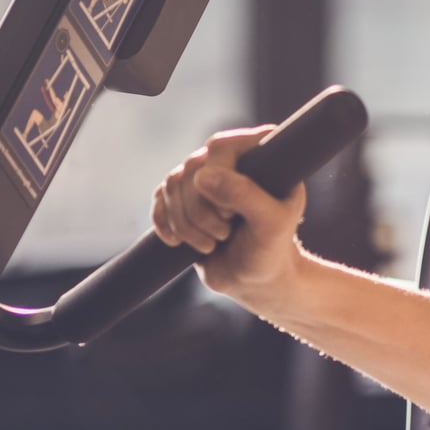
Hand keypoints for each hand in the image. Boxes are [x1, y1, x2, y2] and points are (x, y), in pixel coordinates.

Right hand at [150, 127, 306, 304]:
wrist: (254, 281)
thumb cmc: (271, 251)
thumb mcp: (271, 225)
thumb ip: (245, 195)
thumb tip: (201, 176)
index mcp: (260, 156)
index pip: (221, 148)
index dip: (219, 180)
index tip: (233, 214)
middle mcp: (230, 160)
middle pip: (192, 168)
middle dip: (201, 211)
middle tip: (224, 234)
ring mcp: (204, 178)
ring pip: (172, 185)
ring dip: (186, 223)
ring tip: (211, 243)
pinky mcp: (182, 199)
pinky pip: (159, 200)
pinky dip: (166, 224)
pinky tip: (180, 242)